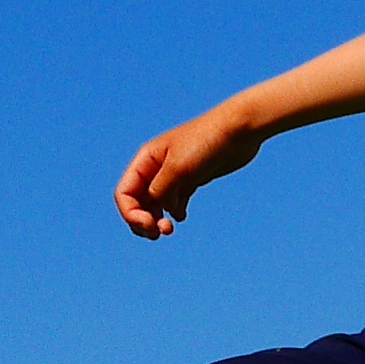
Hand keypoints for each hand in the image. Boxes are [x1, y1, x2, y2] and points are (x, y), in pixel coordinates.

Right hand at [114, 103, 266, 237]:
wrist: (240, 130)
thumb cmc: (207, 143)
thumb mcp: (178, 168)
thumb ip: (161, 191)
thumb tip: (159, 210)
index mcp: (146, 160)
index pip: (124, 194)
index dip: (131, 214)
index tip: (150, 225)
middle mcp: (156, 167)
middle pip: (137, 202)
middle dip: (142, 221)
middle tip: (160, 233)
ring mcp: (174, 174)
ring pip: (155, 204)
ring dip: (157, 220)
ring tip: (171, 229)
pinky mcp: (191, 179)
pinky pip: (174, 201)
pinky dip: (174, 213)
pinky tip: (183, 216)